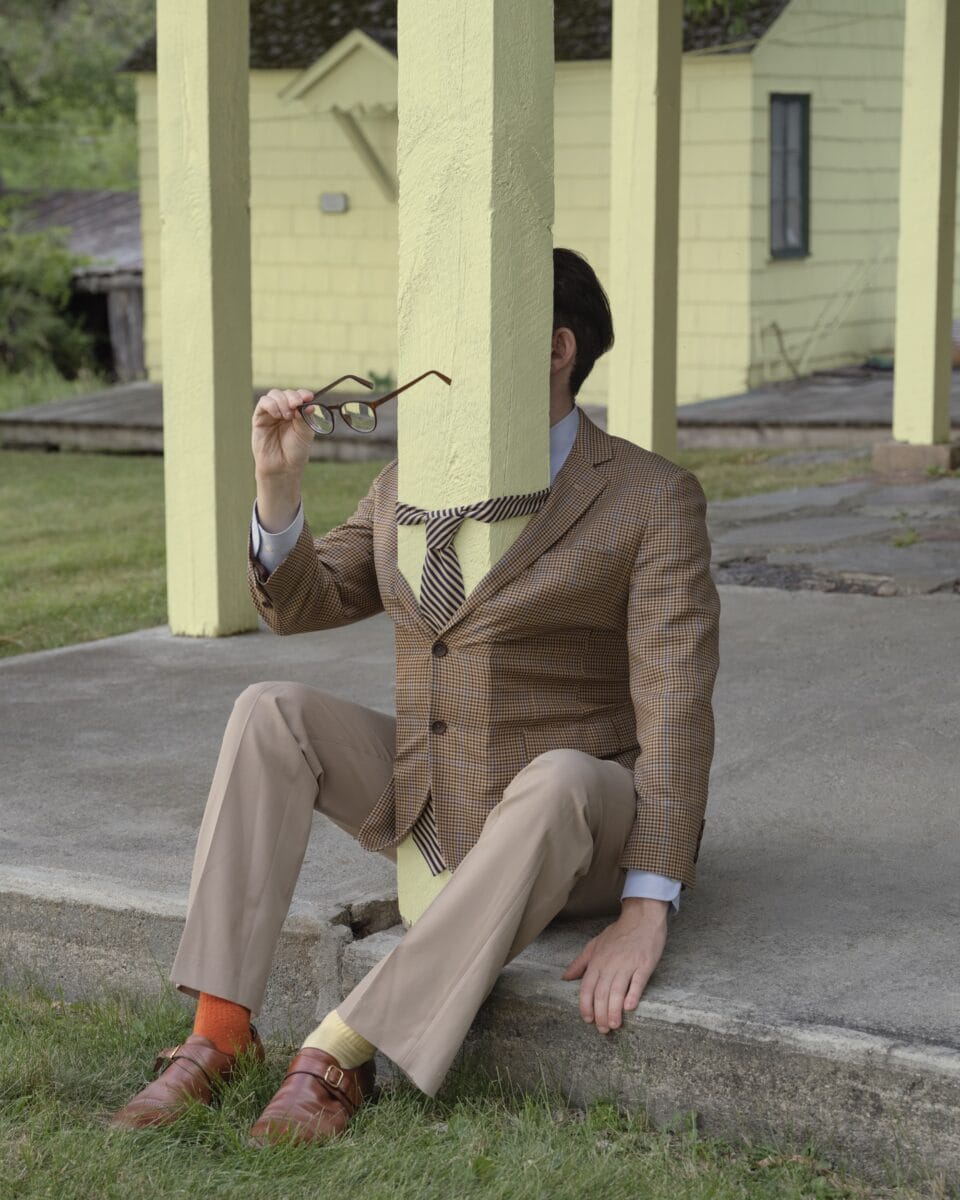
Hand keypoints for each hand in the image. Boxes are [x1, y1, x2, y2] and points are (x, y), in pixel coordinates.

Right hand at [253, 388, 315, 530]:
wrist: (282, 467)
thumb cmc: (295, 452)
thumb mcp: (305, 433)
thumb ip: (305, 418)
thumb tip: (310, 404)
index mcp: (298, 413)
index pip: (299, 396)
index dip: (303, 394)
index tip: (308, 397)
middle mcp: (285, 411)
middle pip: (286, 393)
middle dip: (293, 397)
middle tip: (296, 405)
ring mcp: (271, 414)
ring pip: (274, 395)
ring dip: (282, 401)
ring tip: (287, 416)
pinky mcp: (259, 418)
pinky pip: (263, 403)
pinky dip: (271, 405)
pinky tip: (277, 415)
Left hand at [561, 897, 667, 1033]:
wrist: (642, 918)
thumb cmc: (619, 933)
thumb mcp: (595, 944)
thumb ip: (580, 963)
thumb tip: (565, 977)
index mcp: (597, 960)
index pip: (587, 987)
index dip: (585, 1005)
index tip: (587, 1019)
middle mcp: (610, 963)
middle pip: (601, 992)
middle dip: (600, 1013)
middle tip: (602, 1029)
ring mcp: (627, 964)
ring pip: (617, 990)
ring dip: (614, 1010)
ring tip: (614, 1025)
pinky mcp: (644, 964)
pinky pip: (637, 982)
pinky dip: (632, 995)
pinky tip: (629, 1008)